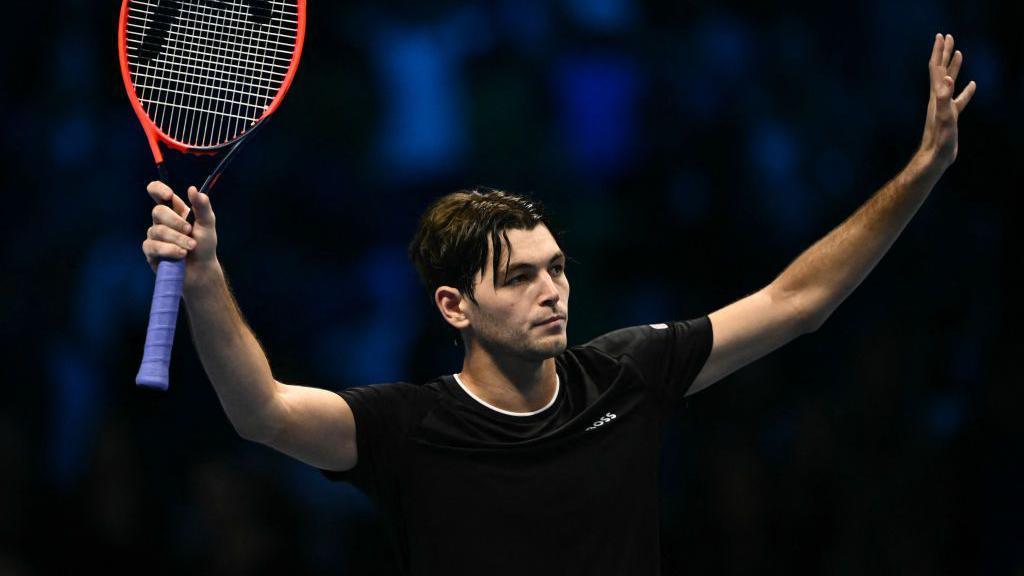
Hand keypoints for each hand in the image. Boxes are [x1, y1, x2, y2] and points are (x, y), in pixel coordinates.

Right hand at [142, 181, 218, 275]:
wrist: (202, 269)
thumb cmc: (204, 245)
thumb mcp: (207, 224)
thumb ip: (202, 206)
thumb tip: (192, 189)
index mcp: (174, 210)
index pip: (157, 192)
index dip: (158, 189)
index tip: (169, 195)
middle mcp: (161, 221)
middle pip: (158, 211)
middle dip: (175, 222)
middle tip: (190, 231)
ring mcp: (154, 236)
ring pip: (157, 230)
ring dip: (177, 239)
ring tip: (191, 247)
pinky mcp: (150, 251)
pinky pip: (154, 246)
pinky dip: (170, 250)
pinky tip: (181, 254)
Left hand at [919, 33, 976, 168]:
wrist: (934, 157)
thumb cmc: (939, 139)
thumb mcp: (944, 117)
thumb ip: (944, 98)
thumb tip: (946, 78)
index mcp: (936, 95)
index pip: (937, 68)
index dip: (939, 52)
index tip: (942, 36)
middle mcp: (937, 98)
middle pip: (941, 70)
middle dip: (945, 53)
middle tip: (948, 37)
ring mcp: (944, 106)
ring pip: (949, 82)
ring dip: (954, 67)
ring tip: (959, 53)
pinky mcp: (950, 116)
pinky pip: (959, 99)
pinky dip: (965, 91)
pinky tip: (971, 86)